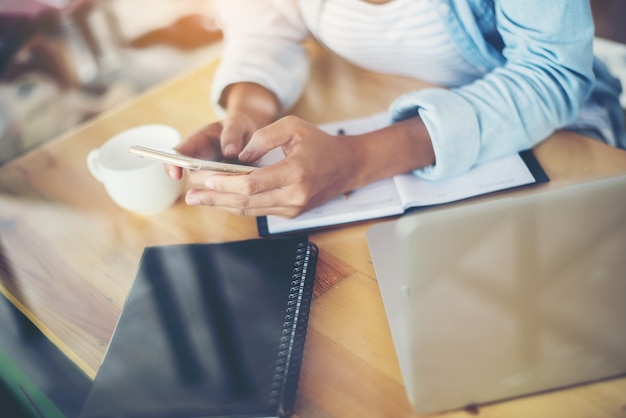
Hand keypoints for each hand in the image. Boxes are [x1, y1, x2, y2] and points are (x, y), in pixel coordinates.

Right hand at [165, 111, 258, 183]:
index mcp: (196, 142)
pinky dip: (236, 189)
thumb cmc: (238, 126)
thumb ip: (232, 134)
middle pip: (196, 175)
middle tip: (234, 173)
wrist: (248, 136)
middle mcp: (198, 161)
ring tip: (246, 172)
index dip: (173, 164)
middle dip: (212, 177)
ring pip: (212, 186)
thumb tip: (230, 152)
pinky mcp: (222, 184)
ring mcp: (210, 174)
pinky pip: (225, 191)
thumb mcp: (237, 123)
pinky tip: (249, 181)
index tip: (176, 175)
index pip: (178, 154)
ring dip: (227, 184)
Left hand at [185, 115, 359, 217]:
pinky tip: (221, 199)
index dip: (227, 183)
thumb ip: (264, 137)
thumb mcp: (293, 127)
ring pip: (250, 210)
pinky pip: (259, 211)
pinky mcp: (291, 213)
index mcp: (296, 173)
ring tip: (199, 199)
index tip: (206, 179)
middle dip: (215, 198)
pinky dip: (238, 205)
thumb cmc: (320, 143)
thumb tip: (239, 154)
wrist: (347, 166)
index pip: (253, 184)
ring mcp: (293, 208)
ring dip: (222, 204)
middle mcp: (294, 196)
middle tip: (191, 195)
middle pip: (246, 202)